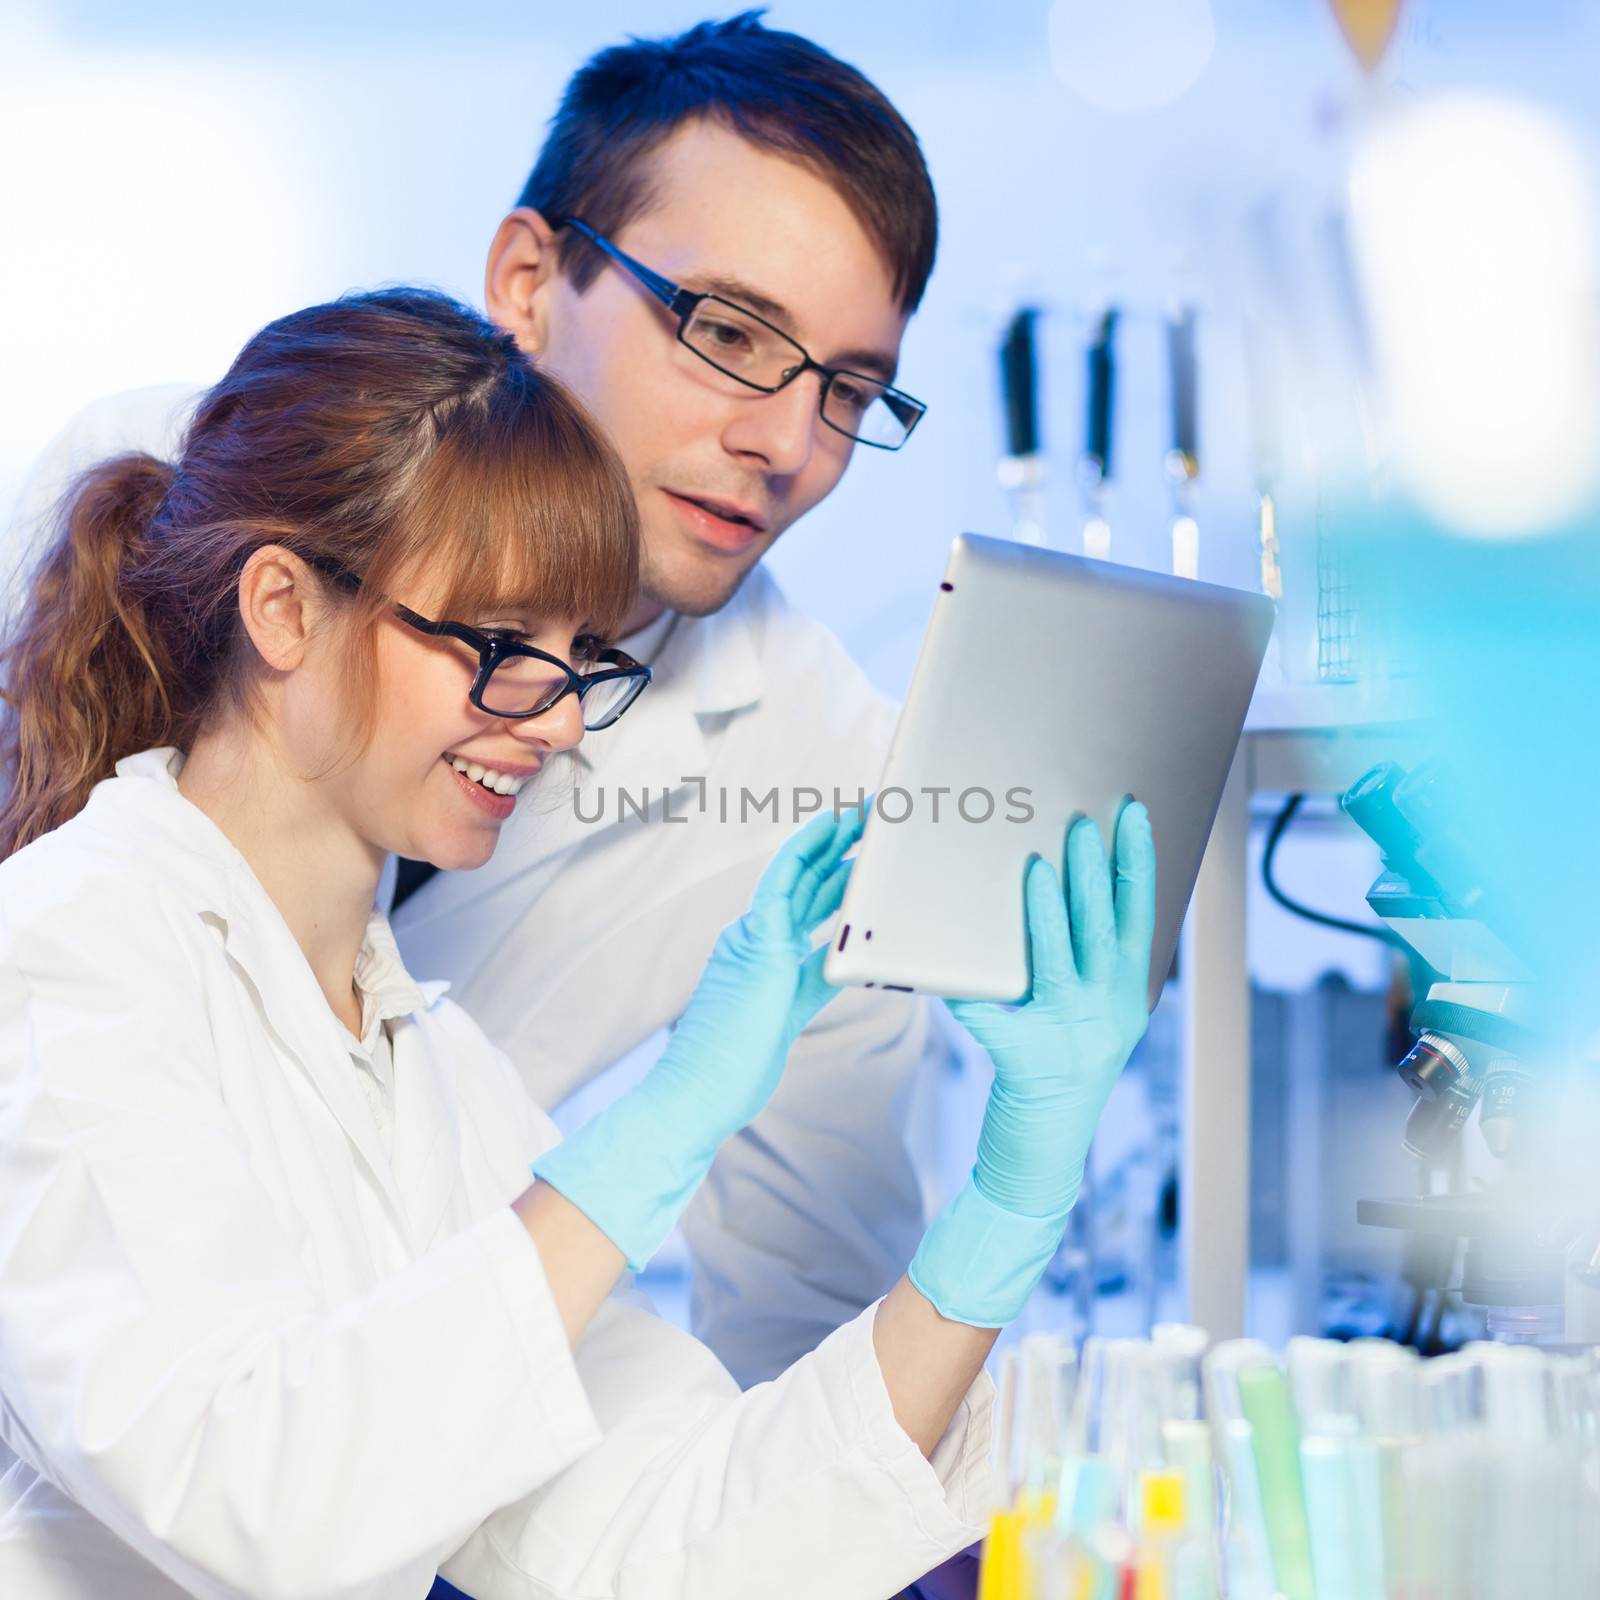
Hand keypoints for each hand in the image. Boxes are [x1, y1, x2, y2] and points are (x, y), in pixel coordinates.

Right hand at [530, 804, 863, 1269]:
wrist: (694, 1096)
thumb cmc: (734, 1070)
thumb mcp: (787, 1017)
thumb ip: (809, 986)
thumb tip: (839, 967)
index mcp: (761, 956)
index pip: (805, 905)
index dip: (834, 877)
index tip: (860, 855)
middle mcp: (753, 938)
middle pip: (806, 883)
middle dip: (840, 850)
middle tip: (874, 818)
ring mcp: (752, 939)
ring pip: (797, 874)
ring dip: (833, 841)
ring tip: (864, 812)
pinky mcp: (755, 946)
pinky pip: (783, 885)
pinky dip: (806, 851)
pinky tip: (831, 827)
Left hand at [909, 803, 1155, 1325]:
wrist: (1043, 1153)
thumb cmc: (1059, 1068)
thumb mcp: (1091, 1014)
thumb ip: (1084, 964)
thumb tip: (1057, 885)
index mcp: (1128, 994)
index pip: (1141, 916)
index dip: (1139, 864)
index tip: (1133, 815)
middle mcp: (1108, 1011)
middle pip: (1104, 929)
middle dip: (1094, 871)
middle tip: (1080, 821)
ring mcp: (1070, 1036)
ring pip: (1059, 959)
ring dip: (1048, 908)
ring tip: (1035, 863)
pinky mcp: (1026, 1060)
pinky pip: (993, 1014)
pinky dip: (972, 990)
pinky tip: (952, 965)